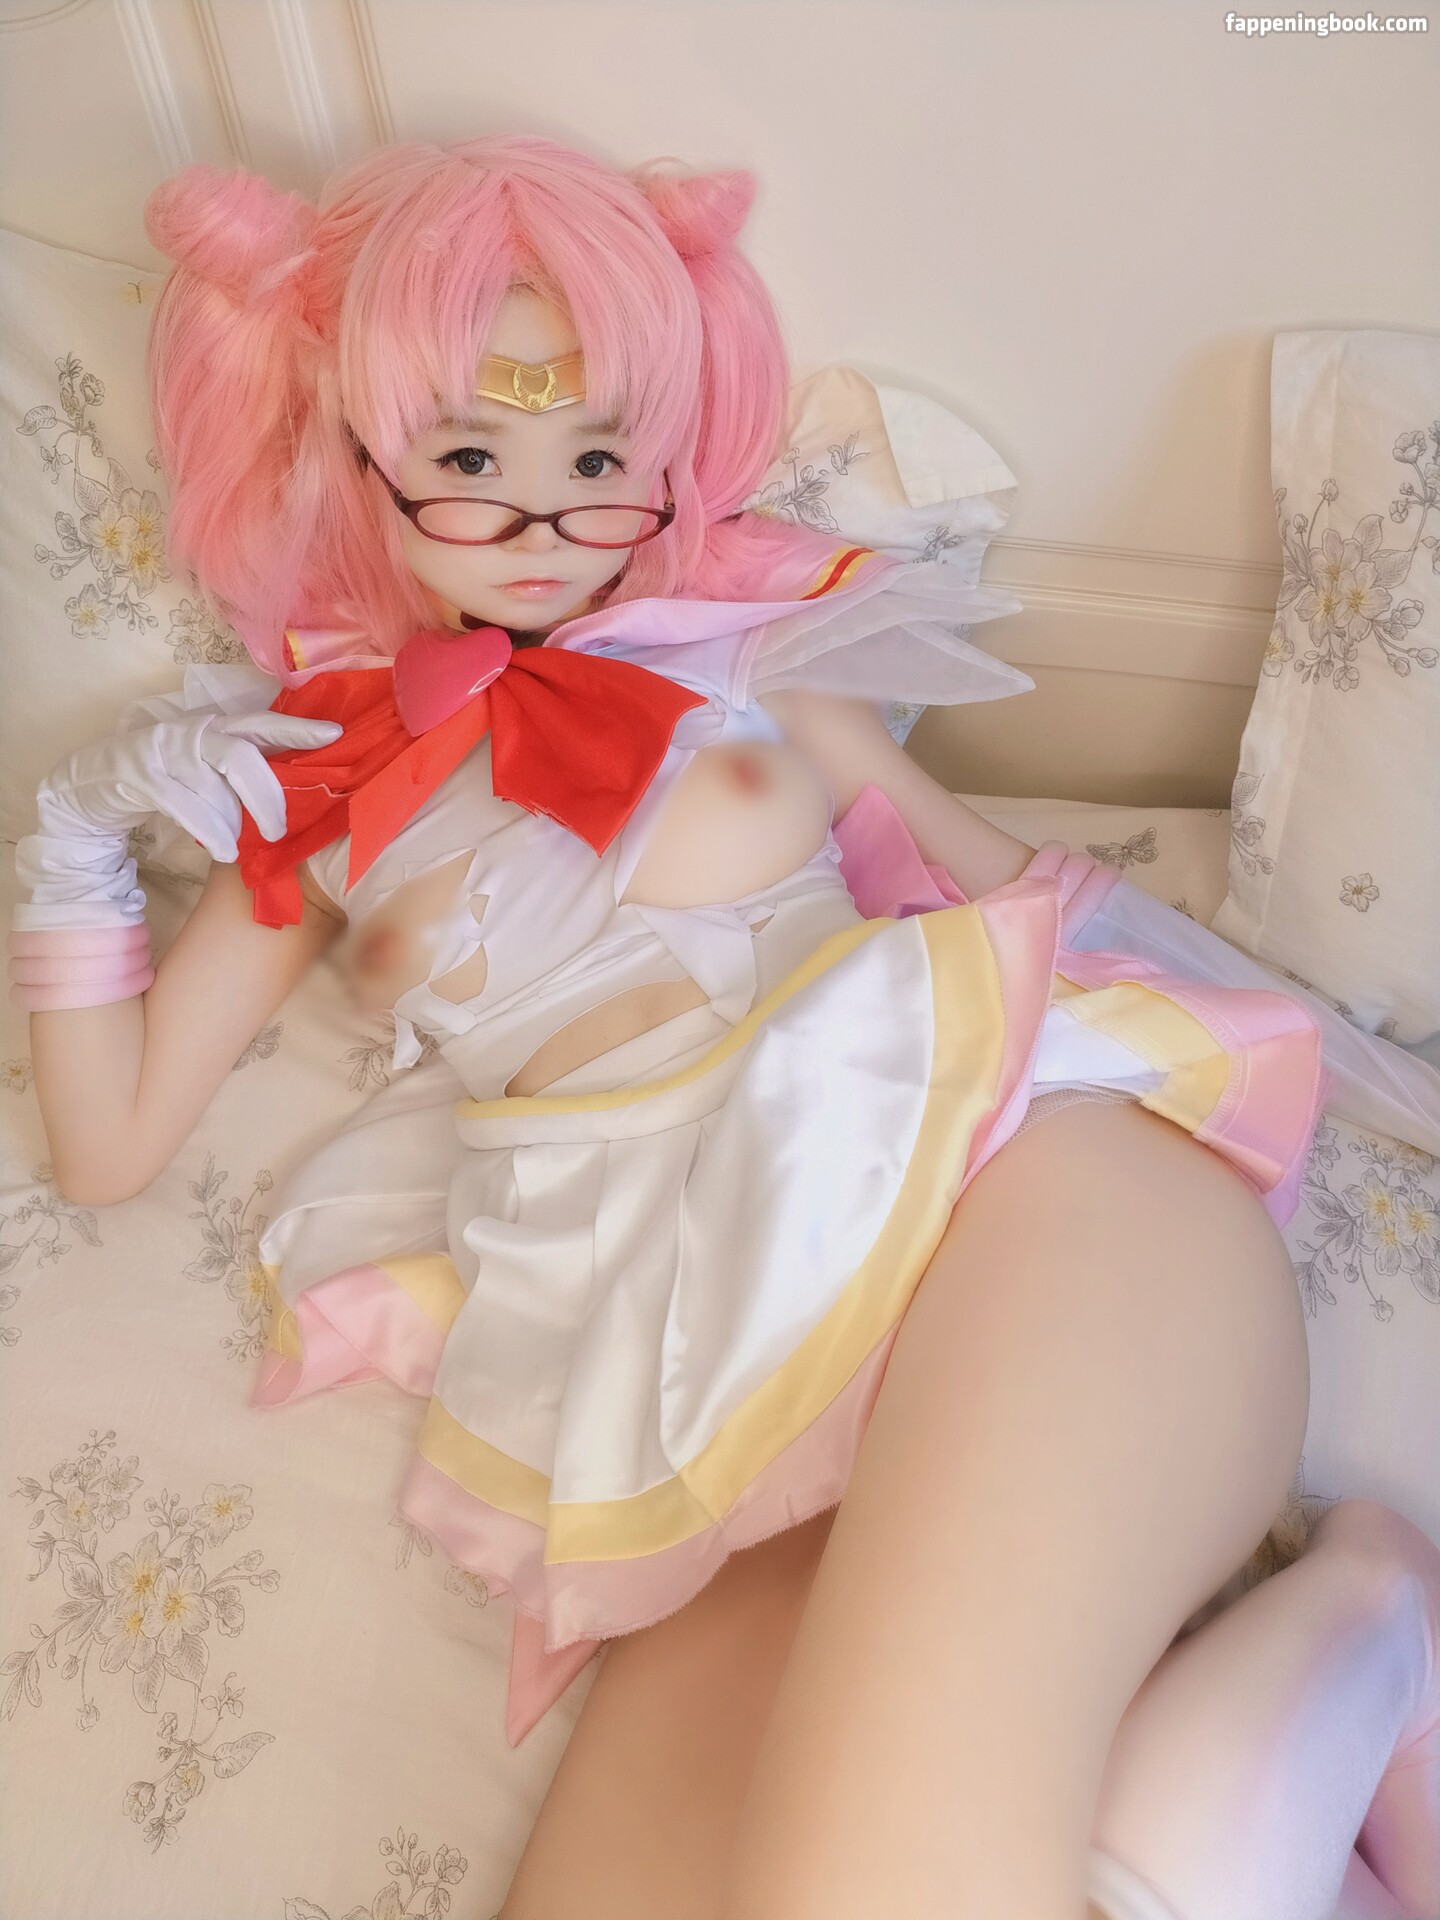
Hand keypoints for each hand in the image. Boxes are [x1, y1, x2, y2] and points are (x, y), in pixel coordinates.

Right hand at [35, 707, 343, 865]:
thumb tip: (297, 795)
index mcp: (217, 727)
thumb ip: (243, 772)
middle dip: (267, 797)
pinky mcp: (140, 775)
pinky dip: (209, 831)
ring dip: (231, 822)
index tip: (334, 735)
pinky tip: (223, 850)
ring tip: (239, 846)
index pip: (263, 723)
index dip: (297, 728)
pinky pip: (184, 805)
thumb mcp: (206, 769)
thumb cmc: (164, 779)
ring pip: (213, 787)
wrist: (92, 784)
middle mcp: (193, 732)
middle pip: (242, 757)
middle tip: (278, 831)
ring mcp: (164, 750)